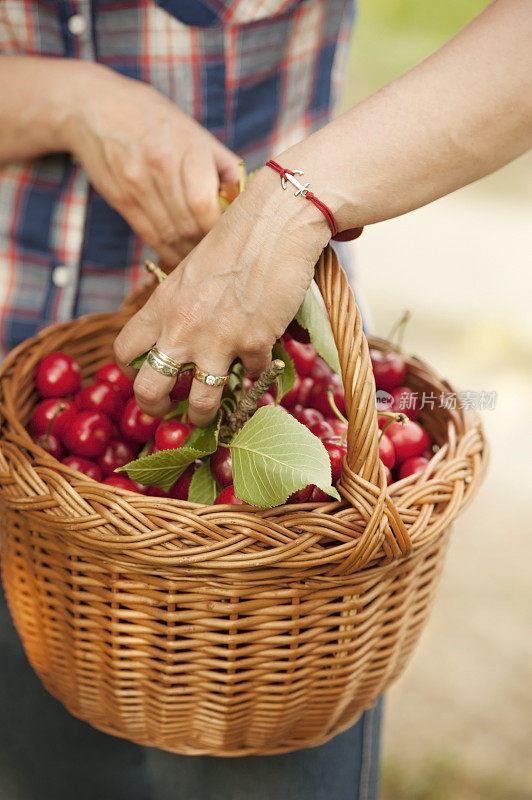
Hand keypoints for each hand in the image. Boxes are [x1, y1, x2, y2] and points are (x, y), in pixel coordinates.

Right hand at [63, 63, 241, 264]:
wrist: (95, 106)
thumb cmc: (155, 119)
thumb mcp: (194, 132)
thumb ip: (223, 166)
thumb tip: (248, 199)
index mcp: (186, 148)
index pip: (204, 205)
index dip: (220, 228)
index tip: (233, 235)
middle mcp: (159, 167)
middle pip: (188, 225)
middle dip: (208, 244)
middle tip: (221, 252)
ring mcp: (136, 185)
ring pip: (170, 236)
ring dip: (189, 253)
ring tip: (203, 257)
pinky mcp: (120, 199)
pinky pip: (150, 236)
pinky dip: (168, 251)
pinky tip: (181, 254)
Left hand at [113, 168, 330, 425]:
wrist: (274, 224)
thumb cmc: (234, 241)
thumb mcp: (190, 273)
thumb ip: (179, 307)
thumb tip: (180, 338)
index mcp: (160, 306)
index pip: (124, 351)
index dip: (133, 368)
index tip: (146, 371)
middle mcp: (181, 329)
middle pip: (149, 390)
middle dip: (155, 408)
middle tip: (167, 411)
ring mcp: (217, 341)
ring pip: (201, 404)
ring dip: (204, 415)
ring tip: (209, 416)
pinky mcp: (253, 345)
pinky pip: (251, 375)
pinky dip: (256, 371)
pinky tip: (260, 356)